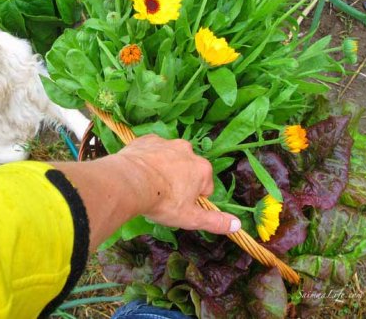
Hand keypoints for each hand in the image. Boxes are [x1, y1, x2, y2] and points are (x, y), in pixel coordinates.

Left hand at [116, 134, 240, 233]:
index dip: (193, 199)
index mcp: (201, 168)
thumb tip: (237, 225)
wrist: (129, 182)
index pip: (205, 186)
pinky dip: (148, 158)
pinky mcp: (147, 139)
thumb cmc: (162, 201)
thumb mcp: (190, 218)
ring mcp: (166, 142)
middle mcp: (187, 150)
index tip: (179, 206)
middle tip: (164, 196)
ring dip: (164, 168)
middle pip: (188, 169)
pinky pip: (151, 149)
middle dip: (180, 181)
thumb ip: (215, 221)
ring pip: (169, 157)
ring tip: (150, 184)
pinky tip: (140, 172)